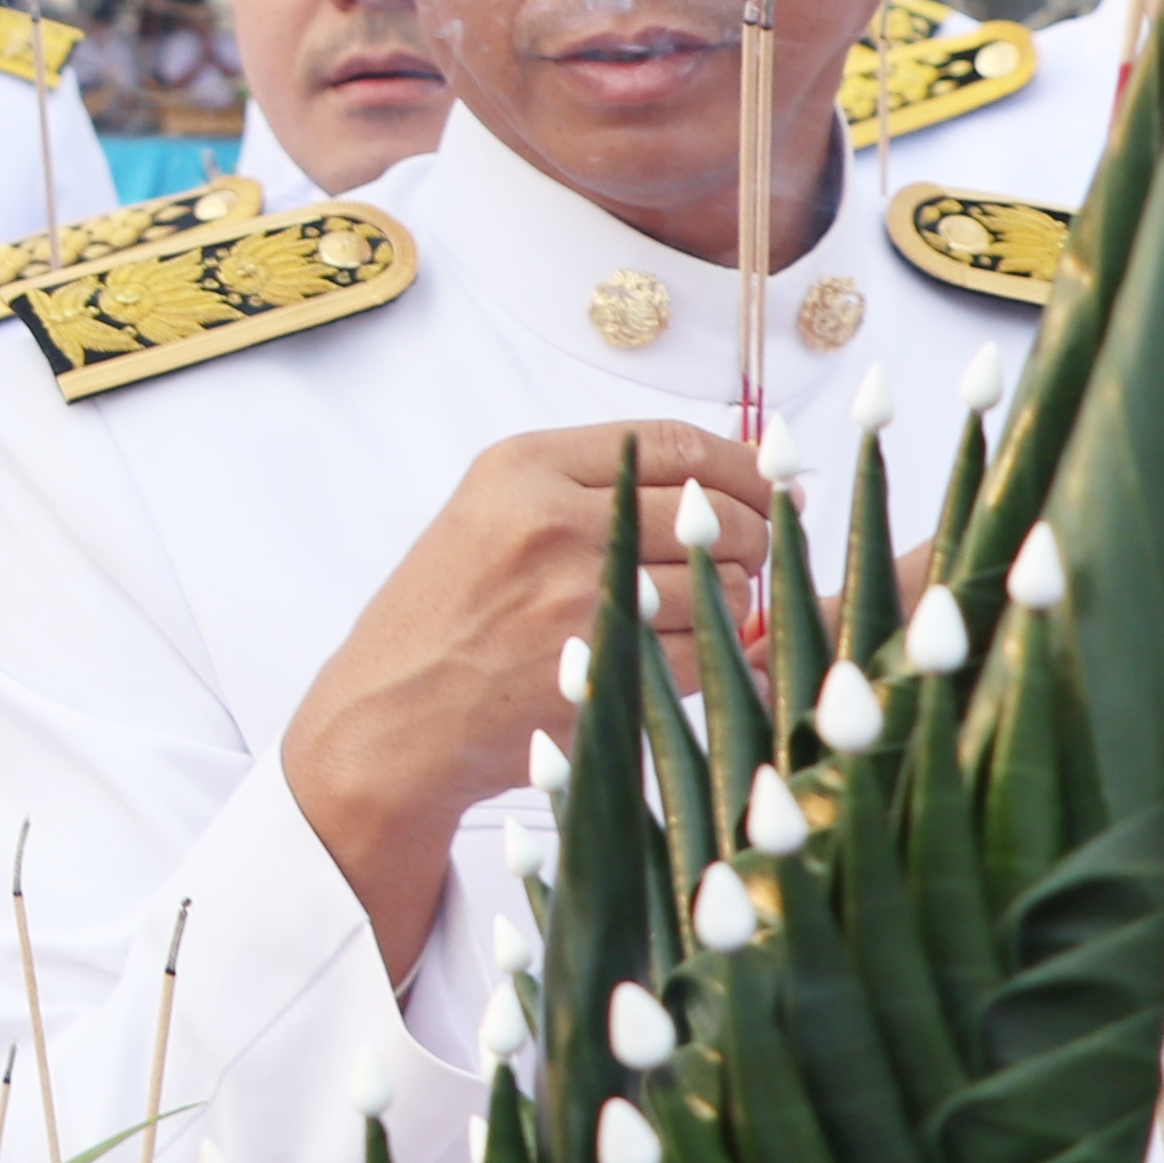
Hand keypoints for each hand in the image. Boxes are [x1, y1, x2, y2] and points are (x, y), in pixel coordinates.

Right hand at [278, 422, 779, 976]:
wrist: (391, 718)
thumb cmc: (444, 617)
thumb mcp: (490, 517)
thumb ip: (588, 487)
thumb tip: (722, 480)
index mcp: (522, 468)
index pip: (672, 443)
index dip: (741, 466)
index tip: (772, 486)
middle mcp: (551, 521)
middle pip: (712, 511)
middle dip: (748, 538)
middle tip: (740, 559)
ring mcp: (578, 596)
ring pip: (720, 583)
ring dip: (730, 603)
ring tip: (693, 614)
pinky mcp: (602, 665)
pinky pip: (707, 651)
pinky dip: (714, 657)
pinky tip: (682, 657)